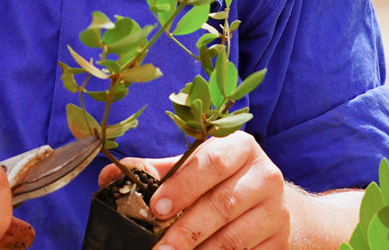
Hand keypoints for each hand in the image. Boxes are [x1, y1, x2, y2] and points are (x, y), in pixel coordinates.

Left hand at [97, 132, 289, 249]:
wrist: (269, 206)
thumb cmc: (220, 183)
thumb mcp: (193, 169)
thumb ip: (155, 171)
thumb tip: (109, 176)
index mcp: (240, 148)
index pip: (212, 162)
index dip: (183, 186)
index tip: (156, 208)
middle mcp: (265, 175)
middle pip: (222, 204)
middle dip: (186, 231)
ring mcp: (276, 212)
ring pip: (234, 238)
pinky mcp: (279, 242)